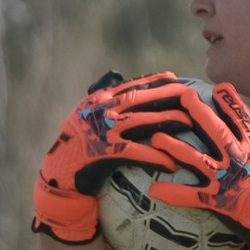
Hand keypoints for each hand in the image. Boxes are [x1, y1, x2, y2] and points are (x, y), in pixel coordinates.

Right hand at [32, 72, 188, 242]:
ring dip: (168, 121)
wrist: (59, 174)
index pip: (130, 85)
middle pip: (140, 98)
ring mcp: (103, 131)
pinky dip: (156, 157)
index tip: (174, 77)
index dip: (154, 80)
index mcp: (97, 100)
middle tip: (190, 96)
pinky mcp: (105, 153)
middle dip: (167, 94)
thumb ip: (101, 96)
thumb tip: (117, 75)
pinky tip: (172, 163)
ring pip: (143, 121)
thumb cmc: (76, 145)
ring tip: (189, 124)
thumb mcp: (84, 115)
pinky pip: (137, 152)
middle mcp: (100, 111)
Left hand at [139, 82, 249, 249]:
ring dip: (176, 148)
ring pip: (197, 159)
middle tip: (184, 97)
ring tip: (157, 137)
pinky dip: (174, 194)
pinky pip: (192, 197)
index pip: (242, 120)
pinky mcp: (217, 200)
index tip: (219, 87)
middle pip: (215, 132)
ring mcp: (225, 179)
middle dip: (199, 113)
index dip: (231, 102)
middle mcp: (237, 159)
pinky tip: (154, 189)